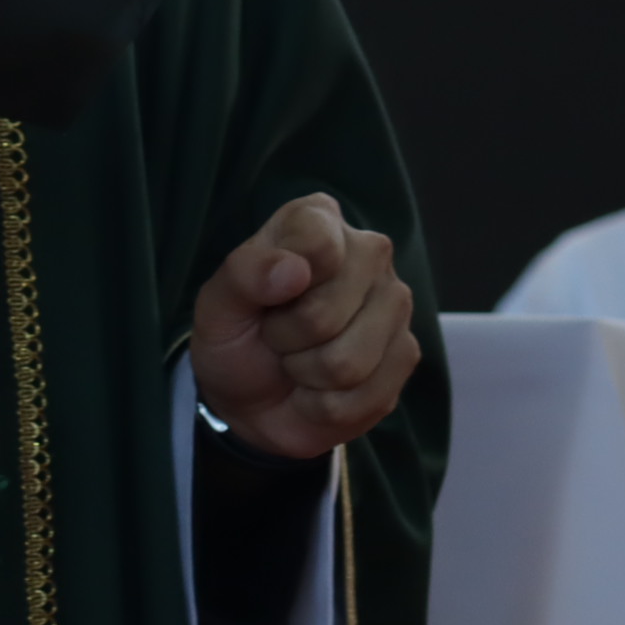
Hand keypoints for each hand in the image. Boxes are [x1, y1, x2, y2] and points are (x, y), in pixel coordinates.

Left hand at [189, 192, 418, 460]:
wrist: (252, 399)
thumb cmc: (236, 336)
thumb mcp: (217, 304)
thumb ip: (245, 274)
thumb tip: (294, 270)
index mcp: (319, 220)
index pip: (316, 243)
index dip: (276, 282)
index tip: (263, 294)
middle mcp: (369, 252)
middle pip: (326, 313)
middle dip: (287, 339)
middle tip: (277, 334)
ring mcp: (394, 302)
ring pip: (347, 363)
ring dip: (307, 374)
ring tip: (299, 359)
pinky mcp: (406, 353)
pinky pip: (364, 396)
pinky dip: (327, 404)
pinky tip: (322, 385)